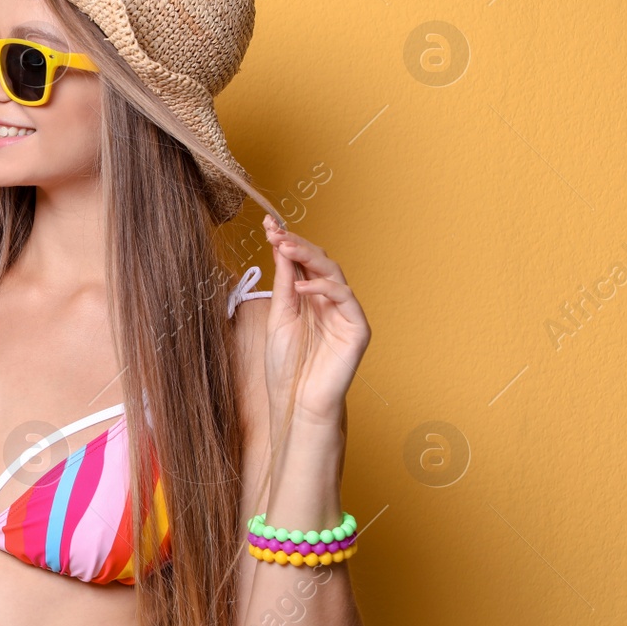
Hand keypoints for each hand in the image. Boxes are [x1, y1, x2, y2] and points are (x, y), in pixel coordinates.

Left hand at [262, 214, 370, 428]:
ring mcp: (345, 313)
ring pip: (333, 274)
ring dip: (309, 257)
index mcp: (309, 298)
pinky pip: (346, 298)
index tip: (268, 224)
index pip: (301, 263)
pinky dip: (324, 288)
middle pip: (319, 262)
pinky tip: (301, 288)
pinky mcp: (357, 328)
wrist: (296, 401)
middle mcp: (329, 301)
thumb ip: (283, 284)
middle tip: (276, 231)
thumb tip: (280, 247)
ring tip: (285, 248)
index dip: (287, 243)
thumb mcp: (278, 316)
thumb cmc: (285, 364)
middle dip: (297, 244)